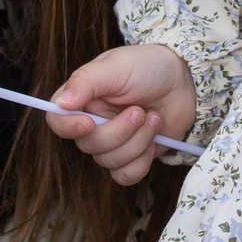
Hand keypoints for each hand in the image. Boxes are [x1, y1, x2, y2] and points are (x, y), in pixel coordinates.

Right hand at [46, 44, 197, 185]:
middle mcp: (92, 123)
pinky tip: (154, 141)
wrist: (184, 82)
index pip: (57, 121)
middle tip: (139, 111)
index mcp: (81, 99)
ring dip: (137, 142)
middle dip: (119, 132)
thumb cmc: (147, 67)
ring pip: (108, 161)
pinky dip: (141, 162)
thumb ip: (86, 81)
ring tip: (153, 118)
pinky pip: (125, 176)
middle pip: (87, 145)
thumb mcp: (116, 66)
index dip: (69, 128)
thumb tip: (61, 104)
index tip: (90, 123)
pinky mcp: (132, 156)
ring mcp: (112, 142)